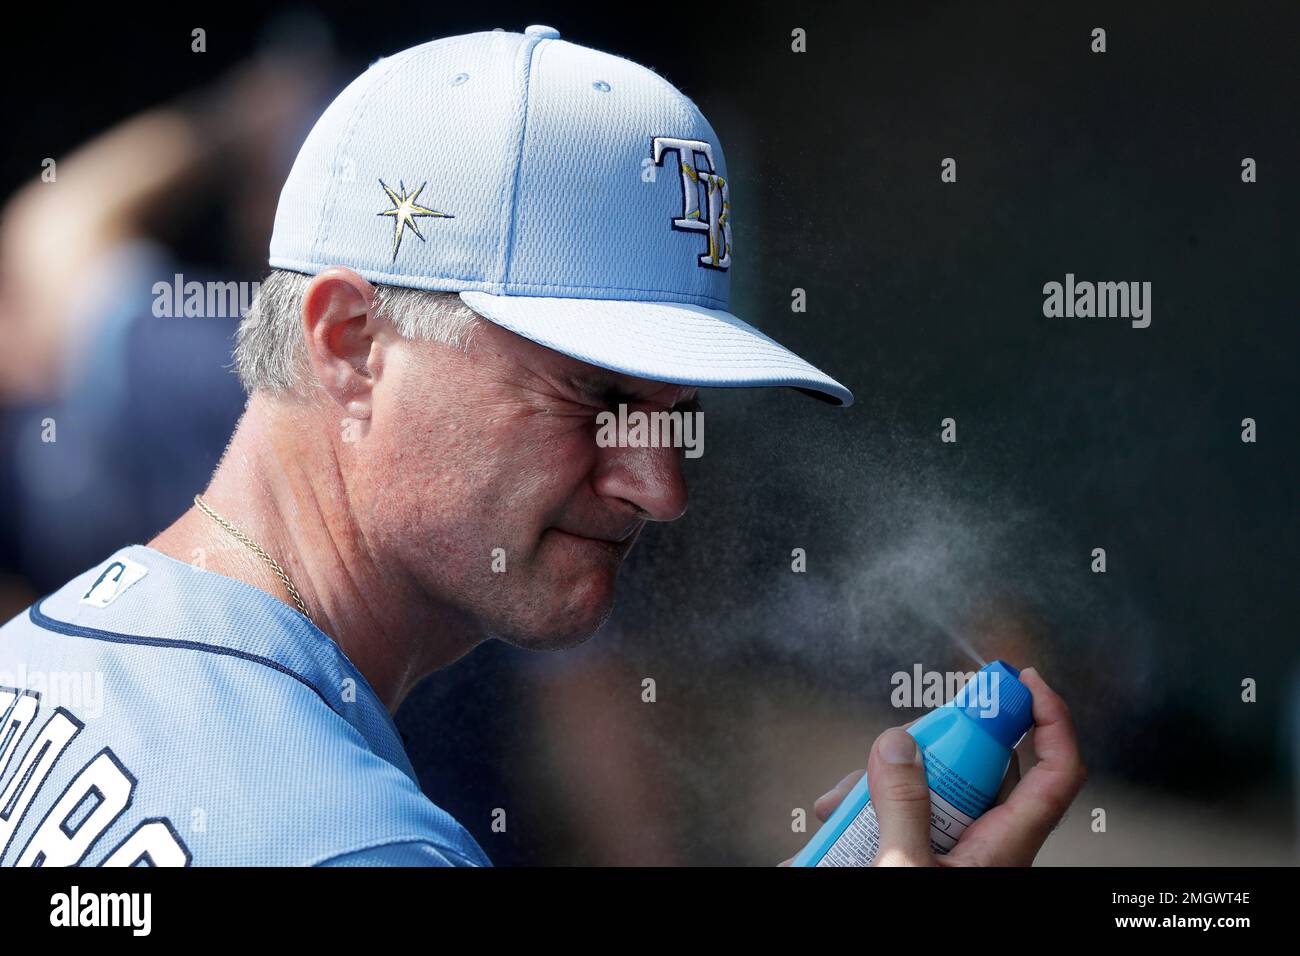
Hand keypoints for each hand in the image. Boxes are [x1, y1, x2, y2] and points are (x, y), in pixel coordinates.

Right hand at [780, 667, 1085, 865]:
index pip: (1056, 772)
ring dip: (883, 783)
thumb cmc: (917, 932)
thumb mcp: (902, 869)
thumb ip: (902, 802)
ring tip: (837, 802)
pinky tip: (831, 819)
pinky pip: (905, 818)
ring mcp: (956, 854)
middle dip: (931, 746)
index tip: (1021, 679)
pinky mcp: (924, 859)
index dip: (1050, 719)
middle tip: (896, 739)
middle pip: (979, 770)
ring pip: (933, 791)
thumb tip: (899, 741)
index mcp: (1005, 848)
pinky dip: (869, 810)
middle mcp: (988, 846)